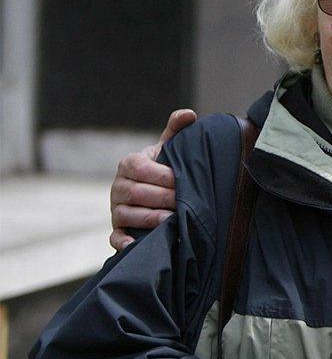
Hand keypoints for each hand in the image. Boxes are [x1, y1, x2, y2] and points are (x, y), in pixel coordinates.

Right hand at [109, 109, 197, 249]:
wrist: (153, 191)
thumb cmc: (163, 168)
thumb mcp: (168, 149)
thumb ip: (176, 130)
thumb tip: (190, 114)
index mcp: (129, 164)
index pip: (143, 169)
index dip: (164, 176)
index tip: (183, 181)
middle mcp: (118, 186)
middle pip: (137, 193)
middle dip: (163, 198)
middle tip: (185, 203)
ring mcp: (115, 209)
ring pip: (128, 215)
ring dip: (150, 219)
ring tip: (172, 221)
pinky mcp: (117, 229)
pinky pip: (115, 238)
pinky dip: (124, 243)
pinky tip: (137, 245)